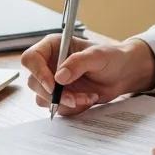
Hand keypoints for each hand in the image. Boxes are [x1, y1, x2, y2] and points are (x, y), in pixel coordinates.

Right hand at [20, 35, 154, 115]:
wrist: (122, 74)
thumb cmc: (111, 58)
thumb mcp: (98, 56)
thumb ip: (78, 63)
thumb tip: (59, 77)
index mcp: (53, 46)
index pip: (31, 58)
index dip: (38, 73)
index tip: (53, 85)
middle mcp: (49, 64)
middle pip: (34, 83)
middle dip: (55, 94)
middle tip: (75, 98)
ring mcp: (53, 82)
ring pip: (43, 98)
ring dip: (66, 102)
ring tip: (88, 96)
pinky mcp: (60, 96)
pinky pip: (57, 107)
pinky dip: (73, 107)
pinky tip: (88, 98)